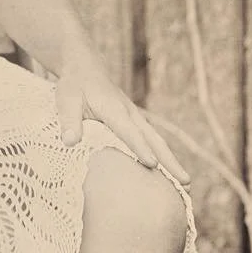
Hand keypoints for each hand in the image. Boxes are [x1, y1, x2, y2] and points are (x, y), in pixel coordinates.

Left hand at [54, 58, 190, 182]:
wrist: (85, 68)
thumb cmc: (74, 86)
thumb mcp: (65, 100)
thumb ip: (68, 121)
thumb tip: (69, 142)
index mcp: (114, 109)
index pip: (129, 131)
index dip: (140, 147)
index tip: (152, 164)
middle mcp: (130, 114)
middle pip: (154, 139)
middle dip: (170, 161)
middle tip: (185, 182)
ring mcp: (135, 118)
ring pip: (157, 141)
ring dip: (172, 161)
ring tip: (186, 184)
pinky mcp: (134, 123)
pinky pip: (152, 141)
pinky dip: (163, 156)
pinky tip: (168, 175)